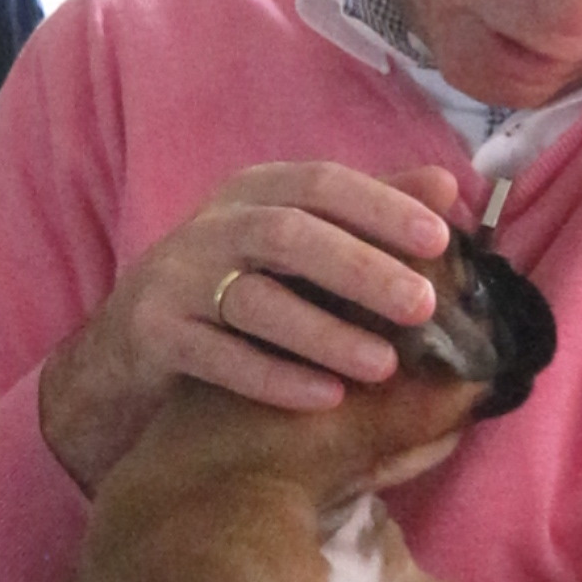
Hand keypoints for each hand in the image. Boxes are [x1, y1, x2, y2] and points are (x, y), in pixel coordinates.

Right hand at [40, 162, 459, 487]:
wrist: (133, 337)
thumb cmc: (236, 280)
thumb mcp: (294, 237)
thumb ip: (366, 212)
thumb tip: (449, 188)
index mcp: (254, 191)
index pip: (321, 182)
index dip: (380, 206)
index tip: (439, 238)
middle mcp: (213, 226)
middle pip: (287, 235)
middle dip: (360, 268)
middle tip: (423, 306)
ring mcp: (178, 278)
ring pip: (254, 300)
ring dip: (324, 332)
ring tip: (384, 365)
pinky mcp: (155, 334)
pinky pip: (217, 355)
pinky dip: (274, 377)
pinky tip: (326, 398)